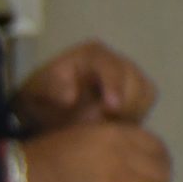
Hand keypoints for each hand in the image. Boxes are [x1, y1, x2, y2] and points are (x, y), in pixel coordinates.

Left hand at [12, 40, 156, 132]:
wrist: (44, 111)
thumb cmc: (41, 98)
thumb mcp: (38, 92)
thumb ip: (54, 90)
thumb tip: (70, 97)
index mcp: (92, 54)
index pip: (111, 67)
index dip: (115, 86)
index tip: (112, 108)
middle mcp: (115, 60)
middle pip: (135, 80)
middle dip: (124, 105)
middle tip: (107, 125)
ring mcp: (129, 76)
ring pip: (145, 93)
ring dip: (131, 112)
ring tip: (109, 127)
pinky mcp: (137, 93)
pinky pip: (145, 105)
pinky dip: (134, 116)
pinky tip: (116, 127)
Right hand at [19, 123, 172, 181]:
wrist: (19, 178)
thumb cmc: (45, 158)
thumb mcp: (84, 136)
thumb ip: (114, 143)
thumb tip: (139, 158)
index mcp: (113, 133)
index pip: (156, 146)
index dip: (158, 160)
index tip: (151, 168)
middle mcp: (120, 151)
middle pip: (160, 168)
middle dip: (158, 178)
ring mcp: (115, 176)